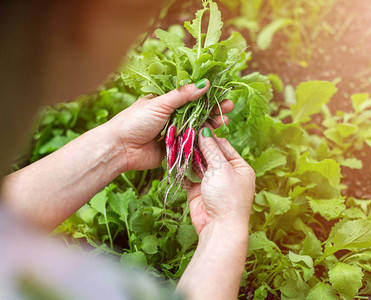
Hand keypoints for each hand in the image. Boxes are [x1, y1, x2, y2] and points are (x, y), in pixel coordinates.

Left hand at [106, 80, 233, 170]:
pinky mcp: (176, 148)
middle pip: (198, 111)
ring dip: (211, 123)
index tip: (222, 92)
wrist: (120, 148)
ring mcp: (175, 132)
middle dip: (213, 109)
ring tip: (224, 120)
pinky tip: (215, 136)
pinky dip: (204, 140)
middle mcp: (173, 115)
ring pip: (198, 127)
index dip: (207, 93)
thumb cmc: (134, 121)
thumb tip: (204, 83)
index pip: (191, 95)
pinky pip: (193, 143)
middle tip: (229, 106)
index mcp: (167, 101)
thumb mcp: (159, 103)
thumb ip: (182, 95)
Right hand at [187, 125, 255, 235]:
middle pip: (210, 154)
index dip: (210, 137)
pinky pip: (190, 176)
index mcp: (240, 167)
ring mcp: (212, 183)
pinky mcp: (199, 191)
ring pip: (198, 164)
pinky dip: (183, 168)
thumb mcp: (221, 168)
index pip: (224, 146)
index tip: (196, 126)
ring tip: (177, 142)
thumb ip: (211, 150)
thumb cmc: (227, 197)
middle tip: (184, 133)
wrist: (219, 228)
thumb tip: (204, 132)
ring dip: (189, 155)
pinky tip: (175, 157)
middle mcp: (227, 174)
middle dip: (198, 145)